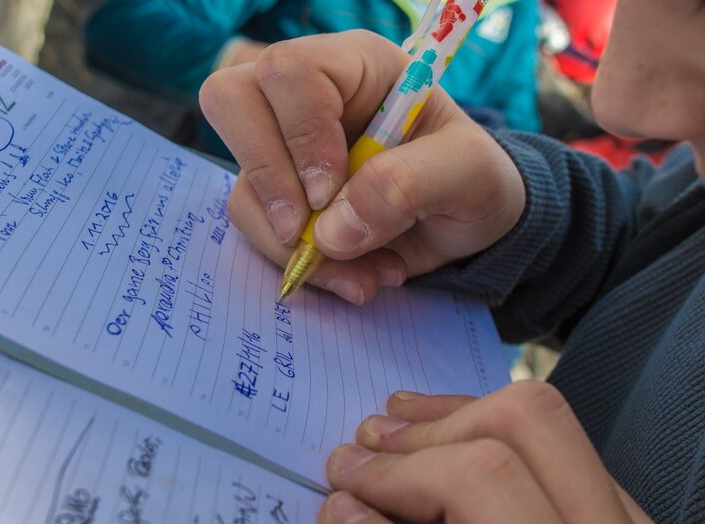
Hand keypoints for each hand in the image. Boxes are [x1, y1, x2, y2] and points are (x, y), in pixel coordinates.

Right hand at [199, 32, 525, 303]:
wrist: (467, 227)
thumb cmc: (473, 181)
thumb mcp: (470, 176)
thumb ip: (409, 186)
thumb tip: (332, 229)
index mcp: (354, 67)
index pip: (289, 73)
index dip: (299, 135)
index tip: (330, 193)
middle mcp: (306, 98)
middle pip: (231, 102)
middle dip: (267, 180)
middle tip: (309, 233)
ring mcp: (283, 149)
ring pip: (241, 185)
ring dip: (291, 246)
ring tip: (361, 274)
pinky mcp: (276, 197)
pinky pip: (256, 230)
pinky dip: (298, 266)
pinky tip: (352, 277)